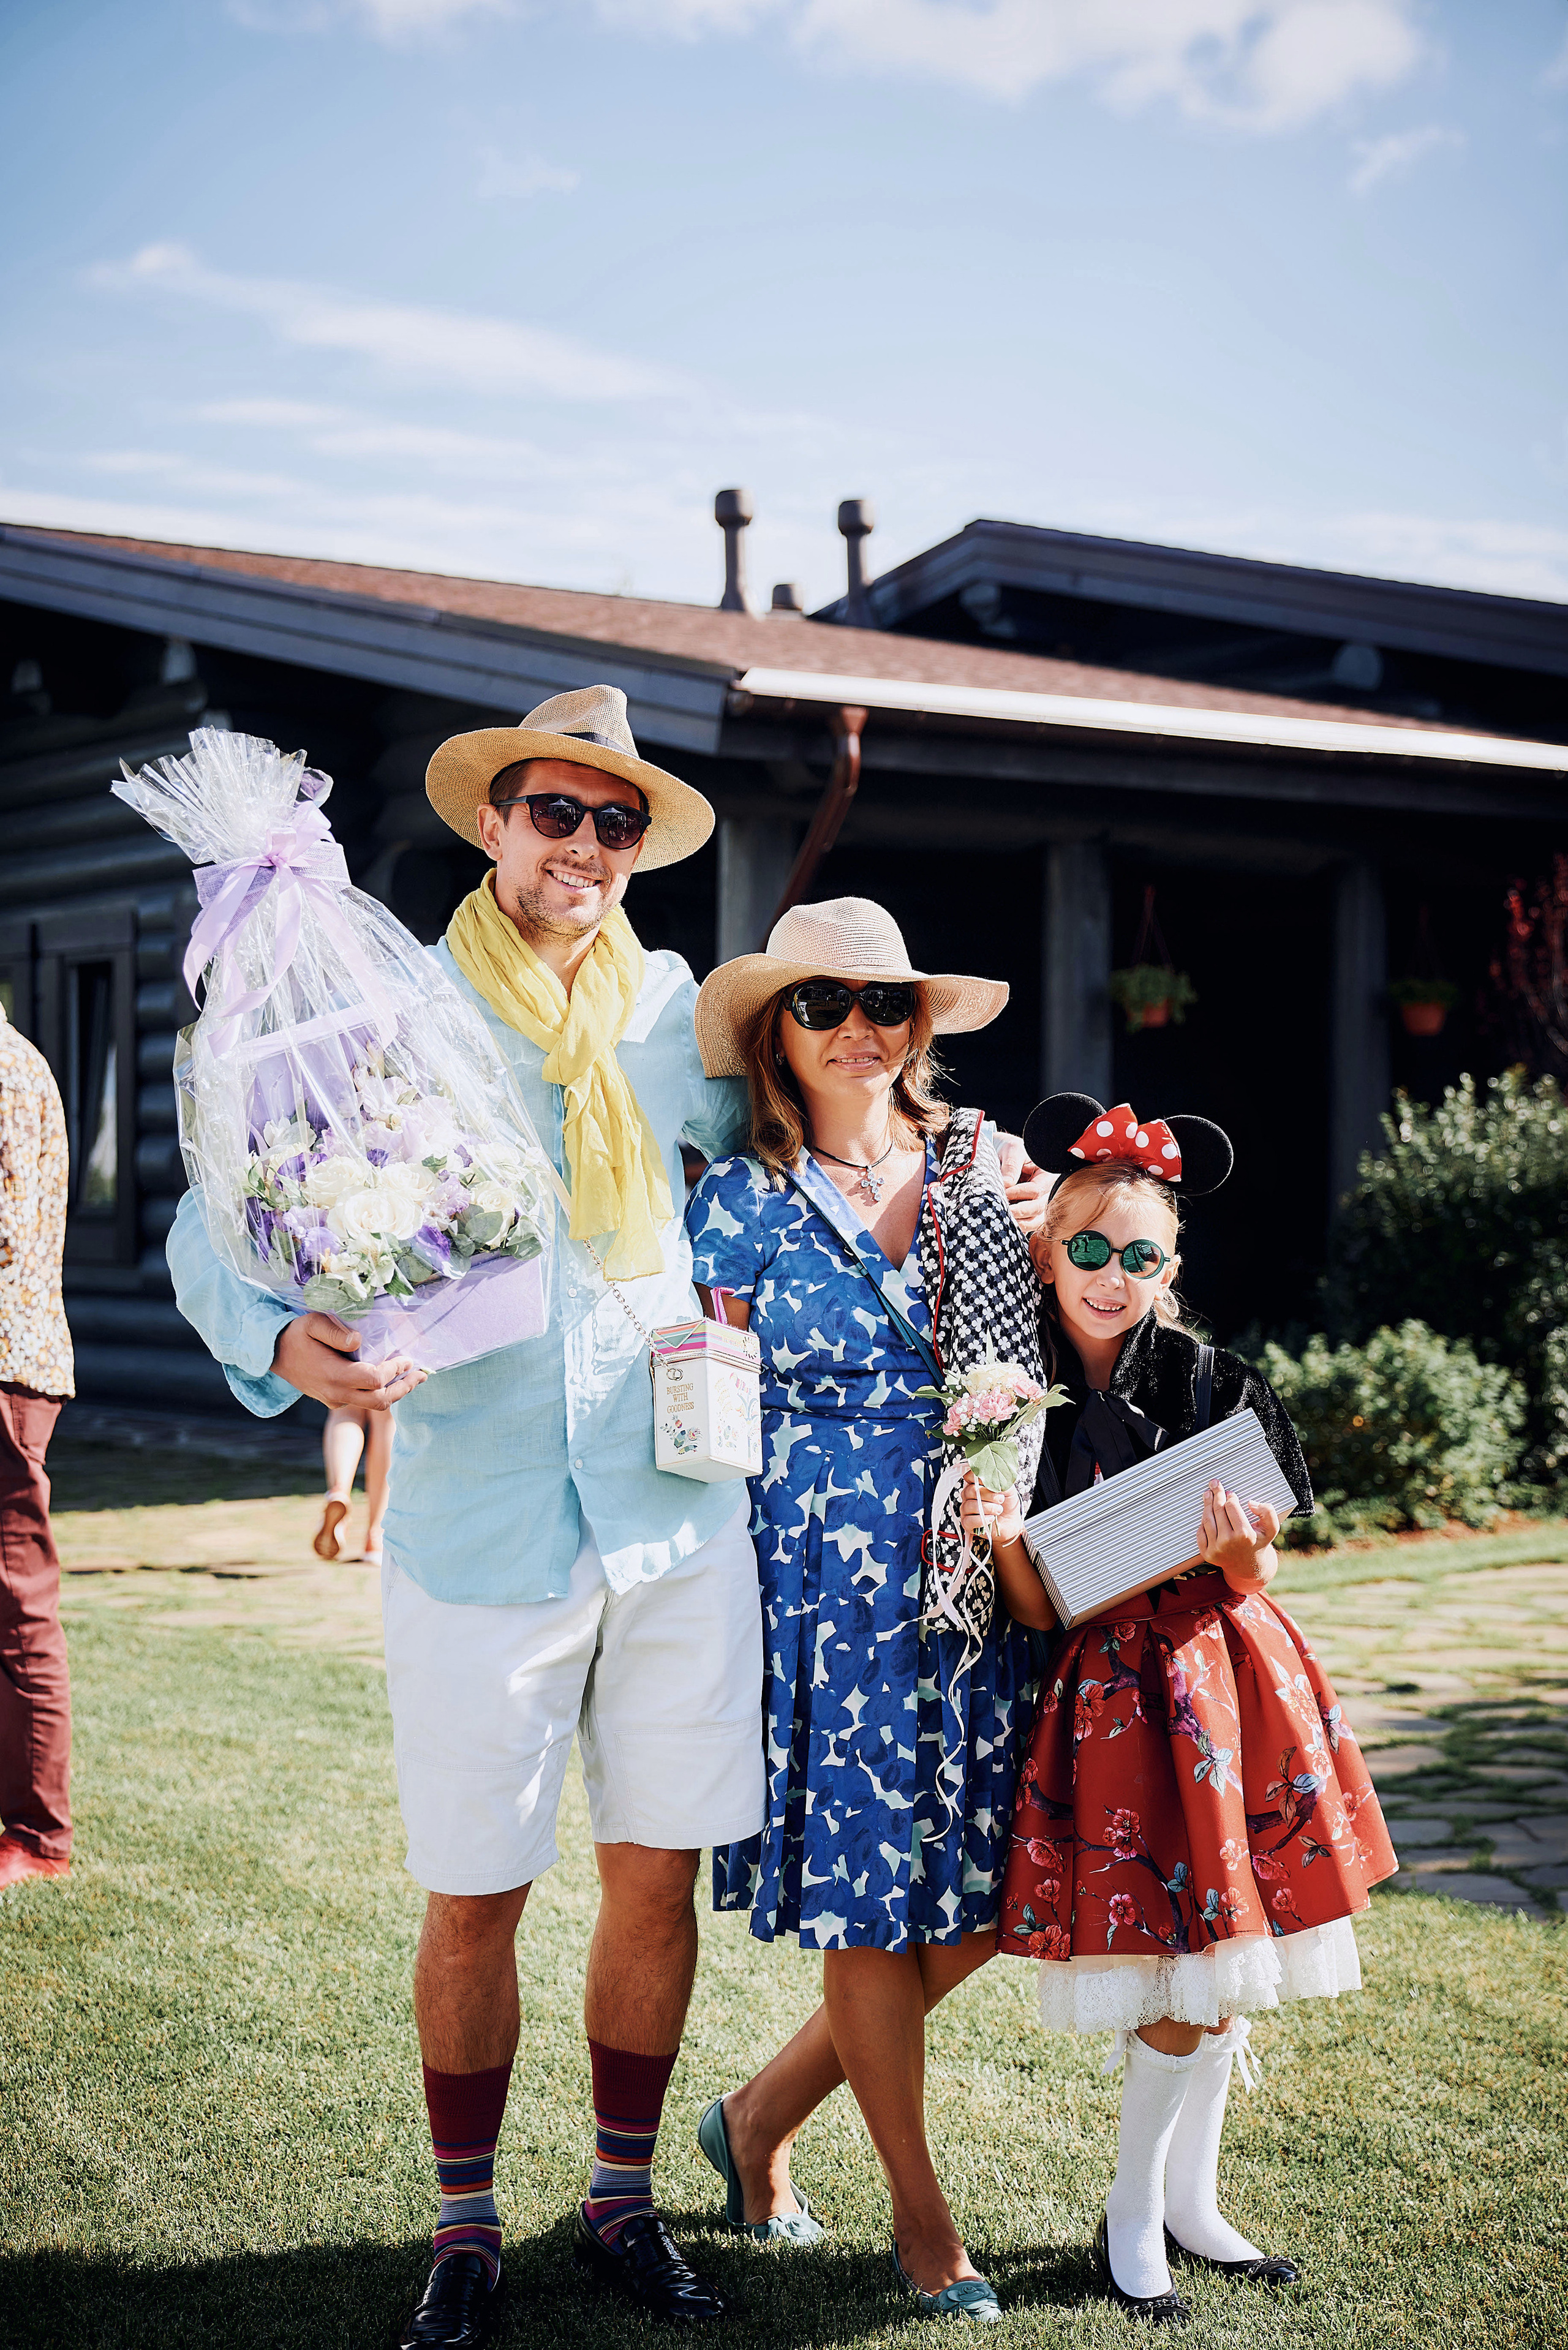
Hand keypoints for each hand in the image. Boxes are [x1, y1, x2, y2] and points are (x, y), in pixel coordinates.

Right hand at [271, 1312, 425, 1409]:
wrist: (275, 1355)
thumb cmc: (296, 1335)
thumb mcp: (311, 1323)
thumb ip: (335, 1331)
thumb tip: (359, 1340)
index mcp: (333, 1374)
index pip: (373, 1380)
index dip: (394, 1370)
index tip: (407, 1358)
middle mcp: (336, 1393)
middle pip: (380, 1401)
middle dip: (404, 1388)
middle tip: (422, 1375)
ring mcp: (335, 1400)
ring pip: (374, 1404)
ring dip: (396, 1392)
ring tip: (415, 1378)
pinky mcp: (334, 1401)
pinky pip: (364, 1402)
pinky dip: (382, 1392)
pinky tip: (392, 1379)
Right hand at [961, 1469, 1024, 1548]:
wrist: (1011, 1523)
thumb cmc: (1007, 1504)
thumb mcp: (1008, 1489)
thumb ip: (1000, 1481)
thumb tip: (994, 1478)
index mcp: (976, 1484)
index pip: (969, 1476)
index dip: (979, 1478)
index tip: (991, 1482)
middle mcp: (968, 1495)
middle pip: (970, 1491)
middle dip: (988, 1495)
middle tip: (1000, 1499)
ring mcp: (966, 1509)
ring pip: (970, 1505)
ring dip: (988, 1508)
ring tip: (999, 1510)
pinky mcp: (967, 1523)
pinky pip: (969, 1520)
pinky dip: (982, 1520)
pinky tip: (991, 1519)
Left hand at [994, 1136, 1049, 1237]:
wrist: (1003, 1153)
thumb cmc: (1010, 1150)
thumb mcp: (1012, 1150)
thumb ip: (1011, 1166)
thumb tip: (1007, 1185)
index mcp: (1046, 1174)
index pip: (1036, 1189)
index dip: (1019, 1193)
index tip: (1004, 1193)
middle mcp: (1046, 1191)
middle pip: (1038, 1208)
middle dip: (1020, 1212)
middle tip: (1003, 1212)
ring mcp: (1039, 1203)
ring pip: (1035, 1220)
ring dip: (1020, 1223)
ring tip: (1004, 1222)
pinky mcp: (1030, 1213)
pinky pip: (1029, 1224)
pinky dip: (1019, 1226)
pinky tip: (1006, 1226)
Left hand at [1197, 1479, 1279, 1588]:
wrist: (1249, 1566)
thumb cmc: (1259, 1543)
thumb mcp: (1271, 1528)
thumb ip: (1267, 1512)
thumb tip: (1251, 1503)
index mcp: (1244, 1535)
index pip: (1232, 1507)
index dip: (1230, 1497)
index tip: (1230, 1492)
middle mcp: (1228, 1542)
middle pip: (1218, 1510)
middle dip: (1216, 1494)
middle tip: (1215, 1484)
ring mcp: (1216, 1549)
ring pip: (1207, 1519)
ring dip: (1206, 1504)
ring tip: (1208, 1494)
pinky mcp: (1207, 1554)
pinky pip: (1200, 1532)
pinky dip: (1202, 1521)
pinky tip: (1206, 1512)